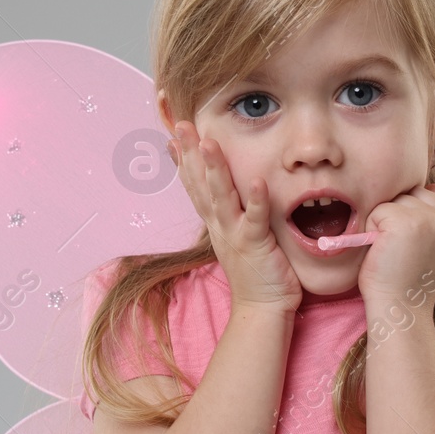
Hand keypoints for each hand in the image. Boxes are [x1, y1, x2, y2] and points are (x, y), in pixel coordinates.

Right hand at [170, 120, 301, 312]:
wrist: (262, 309)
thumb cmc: (255, 272)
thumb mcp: (237, 236)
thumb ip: (231, 213)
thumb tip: (225, 194)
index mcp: (216, 222)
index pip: (194, 185)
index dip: (183, 159)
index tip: (173, 133)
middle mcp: (220, 225)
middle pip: (200, 184)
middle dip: (190, 153)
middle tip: (181, 124)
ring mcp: (235, 235)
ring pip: (221, 197)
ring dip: (214, 169)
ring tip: (208, 142)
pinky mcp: (255, 245)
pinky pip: (256, 220)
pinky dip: (257, 201)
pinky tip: (258, 181)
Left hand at [356, 179, 434, 306]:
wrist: (399, 308)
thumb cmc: (408, 281)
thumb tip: (427, 193)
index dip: (418, 212)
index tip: (413, 240)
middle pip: (417, 192)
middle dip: (402, 214)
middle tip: (402, 248)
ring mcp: (431, 220)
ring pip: (398, 199)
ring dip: (387, 221)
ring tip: (393, 249)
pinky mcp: (406, 221)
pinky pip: (380, 210)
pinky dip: (373, 228)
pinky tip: (383, 250)